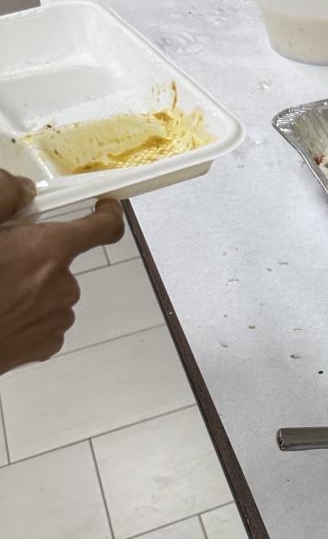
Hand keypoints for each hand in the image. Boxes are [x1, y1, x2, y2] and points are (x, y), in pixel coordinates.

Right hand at [0, 172, 124, 374]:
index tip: (104, 208)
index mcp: (47, 251)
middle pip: (61, 263)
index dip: (107, 215)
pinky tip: (1, 315)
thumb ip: (5, 194)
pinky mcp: (47, 347)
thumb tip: (25, 190)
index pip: (102, 228)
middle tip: (1, 262)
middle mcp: (63, 286)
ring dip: (29, 289)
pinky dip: (27, 315)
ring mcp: (57, 320)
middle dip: (36, 259)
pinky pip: (45, 320)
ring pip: (51, 293)